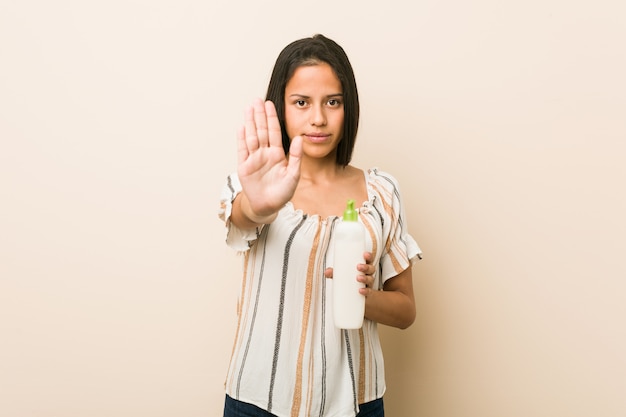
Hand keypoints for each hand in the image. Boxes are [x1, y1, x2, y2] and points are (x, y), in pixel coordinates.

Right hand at [237, 99, 302, 222]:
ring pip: (252, 136)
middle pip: (262, 130)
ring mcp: (254, 159)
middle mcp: (265, 153)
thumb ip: (296, 157)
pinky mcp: (244, 166)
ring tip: (248, 108)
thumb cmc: (282, 192)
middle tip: (257, 100)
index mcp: (277, 154)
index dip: (272, 118)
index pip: (274, 132)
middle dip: (259, 115)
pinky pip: (242, 150)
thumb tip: (300, 138)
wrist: (268, 206)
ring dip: (250, 122)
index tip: (270, 104)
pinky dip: (241, 138)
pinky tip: (241, 127)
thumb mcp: (293, 175)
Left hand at [324, 252, 375, 295]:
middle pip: (371, 268)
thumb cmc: (349, 280)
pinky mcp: (367, 293)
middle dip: (365, 267)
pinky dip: (365, 291)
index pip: (369, 260)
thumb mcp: (341, 274)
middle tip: (358, 266)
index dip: (369, 256)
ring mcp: (368, 284)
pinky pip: (369, 291)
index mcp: (364, 266)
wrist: (353, 296)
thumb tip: (326, 272)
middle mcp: (368, 274)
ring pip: (370, 279)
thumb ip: (334, 273)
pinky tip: (360, 290)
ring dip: (365, 278)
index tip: (365, 254)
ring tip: (358, 278)